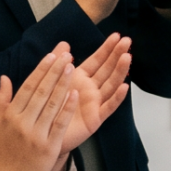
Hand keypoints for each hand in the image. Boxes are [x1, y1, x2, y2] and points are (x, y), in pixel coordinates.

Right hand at [0, 45, 95, 170]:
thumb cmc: (4, 151)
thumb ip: (1, 100)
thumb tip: (5, 77)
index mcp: (10, 115)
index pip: (28, 87)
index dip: (41, 70)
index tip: (51, 55)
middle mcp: (23, 122)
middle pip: (41, 92)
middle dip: (54, 71)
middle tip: (66, 55)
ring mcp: (36, 134)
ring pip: (52, 104)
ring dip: (62, 84)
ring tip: (72, 67)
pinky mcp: (49, 146)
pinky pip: (60, 124)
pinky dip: (67, 108)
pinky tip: (75, 94)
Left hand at [54, 34, 132, 170]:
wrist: (43, 135)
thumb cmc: (47, 108)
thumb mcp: (52, 82)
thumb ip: (58, 63)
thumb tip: (65, 43)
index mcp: (80, 79)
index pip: (97, 60)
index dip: (107, 48)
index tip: (117, 36)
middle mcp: (90, 89)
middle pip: (107, 69)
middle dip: (117, 55)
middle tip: (127, 41)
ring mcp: (94, 103)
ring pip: (110, 85)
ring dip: (119, 71)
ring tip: (127, 57)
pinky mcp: (95, 119)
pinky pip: (108, 107)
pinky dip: (117, 98)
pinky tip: (124, 87)